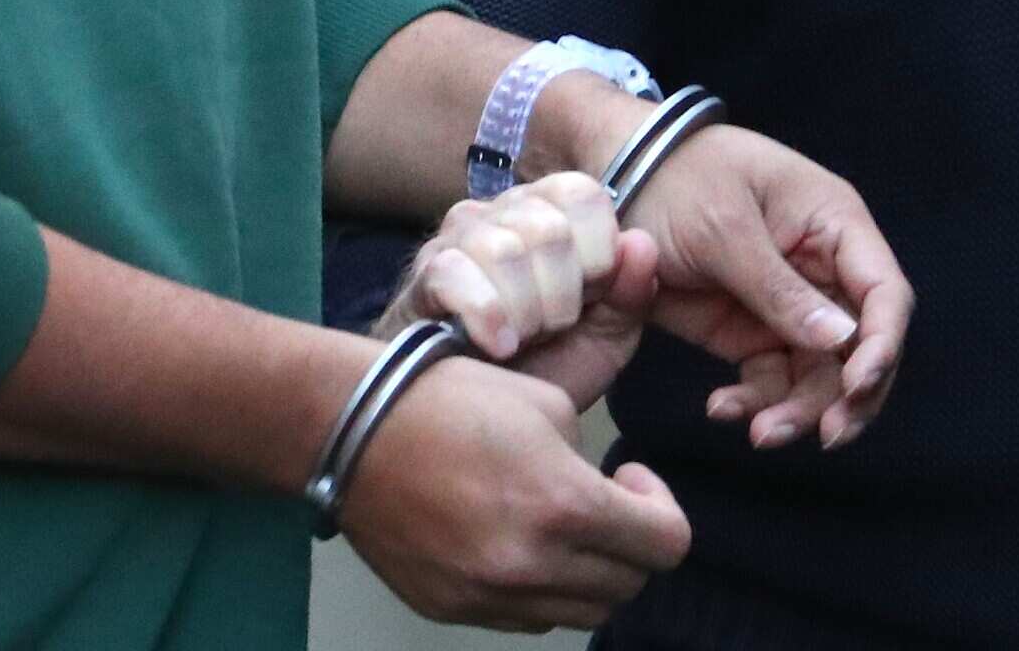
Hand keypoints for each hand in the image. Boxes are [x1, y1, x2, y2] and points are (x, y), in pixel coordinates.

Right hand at [338, 357, 690, 631]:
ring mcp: (488, 596)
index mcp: (563, 505)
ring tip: (561, 527)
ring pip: (582, 611)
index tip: (632, 478)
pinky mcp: (453, 609)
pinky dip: (541, 589)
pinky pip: (527, 618)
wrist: (351, 429)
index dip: (663, 508)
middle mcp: (530, 564)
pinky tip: (518, 543)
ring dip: (590, 573)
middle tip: (604, 501)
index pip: (667, 545)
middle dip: (631, 542)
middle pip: (629, 585)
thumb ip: (591, 463)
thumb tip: (607, 499)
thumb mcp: (548, 404)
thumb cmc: (448, 400)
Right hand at [376, 172, 658, 408]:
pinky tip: (498, 346)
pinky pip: (455, 274)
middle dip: (561, 296)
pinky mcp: (423, 275)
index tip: (591, 297)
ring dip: (524, 312)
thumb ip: (631, 294)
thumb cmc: (543, 368)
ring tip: (522, 340)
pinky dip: (486, 316)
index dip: (598, 253)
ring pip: (504, 251)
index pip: (582, 194)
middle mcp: (501, 212)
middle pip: (548, 229)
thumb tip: (641, 243)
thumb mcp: (604, 340)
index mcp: (552, 213)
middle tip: (551, 329)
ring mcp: (456, 238)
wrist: (478, 420)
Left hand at [617, 123, 914, 450]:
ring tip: (760, 434)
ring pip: (815, 373)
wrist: (613, 180)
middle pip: (857, 346)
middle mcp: (822, 268)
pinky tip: (723, 409)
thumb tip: (841, 341)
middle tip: (823, 437)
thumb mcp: (725, 229)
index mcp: (834, 225)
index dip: (880, 346)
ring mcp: (786, 303)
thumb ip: (779, 288)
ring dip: (797, 409)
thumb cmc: (675, 178)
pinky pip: (769, 377)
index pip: (883, 294)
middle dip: (846, 395)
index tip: (856, 389)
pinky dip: (755, 400)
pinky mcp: (748, 329)